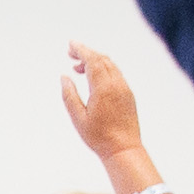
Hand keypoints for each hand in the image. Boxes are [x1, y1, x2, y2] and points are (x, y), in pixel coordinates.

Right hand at [59, 43, 146, 172]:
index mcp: (103, 88)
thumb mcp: (78, 118)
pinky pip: (116, 73)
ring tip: (78, 67)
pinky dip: (103, 69)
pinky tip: (93, 78)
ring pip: (110, 65)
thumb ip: (69, 95)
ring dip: (94, 61)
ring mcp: (124, 88)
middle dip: (86, 53)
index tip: (70, 45)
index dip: (81, 50)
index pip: (92, 61)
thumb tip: (64, 76)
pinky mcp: (128, 94)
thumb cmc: (99, 137)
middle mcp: (116, 84)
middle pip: (101, 59)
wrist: (124, 149)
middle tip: (70, 52)